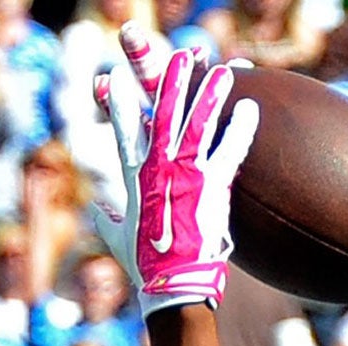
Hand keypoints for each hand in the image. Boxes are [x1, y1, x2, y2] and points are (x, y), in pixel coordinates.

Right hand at [95, 31, 257, 313]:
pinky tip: (250, 107)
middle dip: (172, 84)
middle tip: (181, 58)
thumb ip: (108, 219)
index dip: (120, 104)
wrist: (173, 286)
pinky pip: (229, 150)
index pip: (125, 132)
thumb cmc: (145, 267)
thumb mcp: (118, 240)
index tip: (114, 77)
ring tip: (223, 71)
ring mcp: (186, 176)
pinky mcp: (212, 188)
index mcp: (135, 179)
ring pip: (198, 124)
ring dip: (210, 94)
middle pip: (163, 116)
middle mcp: (159, 170)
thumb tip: (96, 210)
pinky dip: (239, 128)